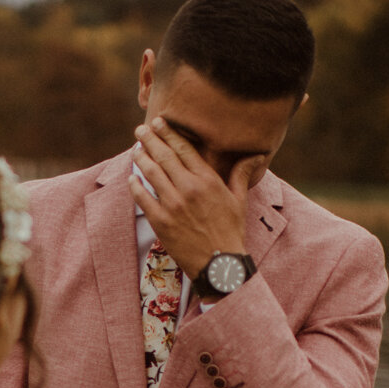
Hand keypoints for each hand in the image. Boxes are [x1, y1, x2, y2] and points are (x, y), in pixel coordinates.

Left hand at [127, 118, 260, 278]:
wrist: (219, 264)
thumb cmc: (231, 231)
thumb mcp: (239, 200)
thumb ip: (241, 174)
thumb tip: (256, 156)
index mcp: (208, 180)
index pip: (184, 149)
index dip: (169, 133)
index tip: (159, 123)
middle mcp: (189, 188)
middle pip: (164, 156)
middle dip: (150, 139)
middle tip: (140, 129)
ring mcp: (173, 205)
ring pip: (151, 173)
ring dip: (141, 158)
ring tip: (136, 149)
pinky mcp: (161, 222)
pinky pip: (143, 198)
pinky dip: (135, 185)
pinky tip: (132, 178)